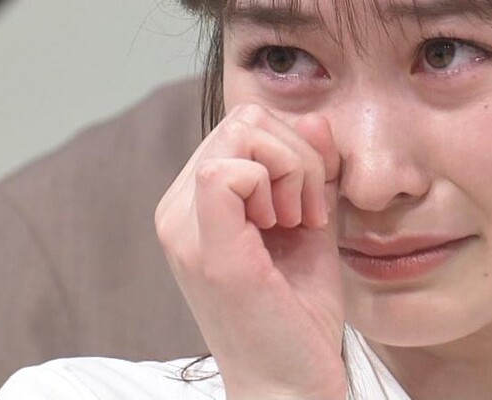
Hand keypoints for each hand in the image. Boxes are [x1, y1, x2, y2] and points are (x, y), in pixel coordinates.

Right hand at [155, 104, 345, 399]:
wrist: (292, 383)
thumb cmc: (297, 314)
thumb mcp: (308, 223)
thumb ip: (309, 171)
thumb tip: (315, 119)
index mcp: (193, 203)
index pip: (243, 124)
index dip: (291, 146)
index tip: (310, 203)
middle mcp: (176, 211)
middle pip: (243, 118)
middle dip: (295, 153)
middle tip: (307, 211)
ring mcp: (184, 229)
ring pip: (241, 131)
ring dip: (291, 168)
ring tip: (298, 220)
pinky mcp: (206, 249)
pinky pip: (227, 170)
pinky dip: (276, 183)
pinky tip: (288, 226)